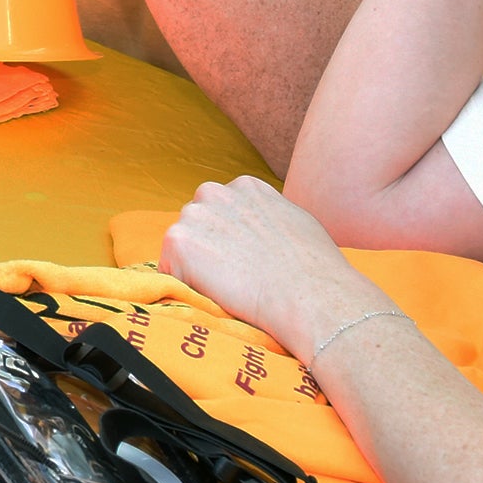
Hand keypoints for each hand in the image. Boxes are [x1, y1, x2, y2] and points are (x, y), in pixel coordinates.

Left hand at [158, 177, 378, 358]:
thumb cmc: (314, 269)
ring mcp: (194, 215)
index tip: (241, 261)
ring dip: (194, 268)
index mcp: (244, 186)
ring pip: (180, 248)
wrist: (309, 294)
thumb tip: (263, 229)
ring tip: (228, 289)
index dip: (226, 240)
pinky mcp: (178, 241)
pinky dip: (185, 287)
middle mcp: (214, 192)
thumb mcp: (295, 223)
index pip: (219, 211)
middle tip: (232, 278)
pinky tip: (214, 295)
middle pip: (195, 225)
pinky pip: (169, 271)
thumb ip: (269, 216)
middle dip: (207, 249)